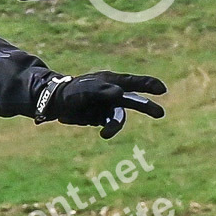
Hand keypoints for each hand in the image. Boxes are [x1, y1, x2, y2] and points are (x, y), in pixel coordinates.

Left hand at [36, 71, 166, 139]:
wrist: (53, 101)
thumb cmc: (70, 91)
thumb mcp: (84, 90)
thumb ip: (101, 91)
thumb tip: (120, 93)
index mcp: (110, 81)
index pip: (132, 82)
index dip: (148, 84)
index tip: (162, 89)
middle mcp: (112, 94)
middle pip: (133, 100)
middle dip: (146, 107)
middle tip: (160, 113)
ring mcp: (107, 106)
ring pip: (118, 118)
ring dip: (114, 126)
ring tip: (105, 134)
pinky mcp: (101, 118)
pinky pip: (106, 125)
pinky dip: (102, 128)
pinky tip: (90, 128)